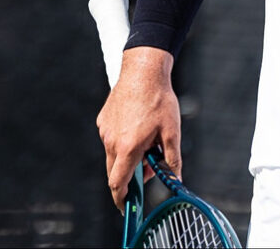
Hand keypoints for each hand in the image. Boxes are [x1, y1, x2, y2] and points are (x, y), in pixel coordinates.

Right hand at [96, 47, 180, 208]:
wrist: (143, 71)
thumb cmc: (159, 100)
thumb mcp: (172, 131)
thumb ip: (172, 159)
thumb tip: (176, 178)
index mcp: (128, 147)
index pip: (118, 183)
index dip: (121, 198)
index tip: (126, 207)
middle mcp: (111, 141)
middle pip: (115, 171)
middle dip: (130, 177)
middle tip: (149, 169)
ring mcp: (105, 131)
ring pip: (113, 155)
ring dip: (128, 157)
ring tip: (148, 141)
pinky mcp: (103, 121)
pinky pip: (110, 139)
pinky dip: (122, 142)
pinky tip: (138, 127)